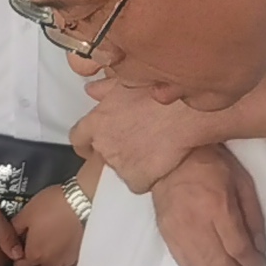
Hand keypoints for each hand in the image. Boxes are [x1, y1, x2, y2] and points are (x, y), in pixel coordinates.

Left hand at [12, 186, 85, 265]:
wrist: (85, 202)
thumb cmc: (54, 206)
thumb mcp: (26, 213)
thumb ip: (15, 230)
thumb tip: (11, 240)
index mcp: (35, 255)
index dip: (18, 260)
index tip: (21, 249)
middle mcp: (52, 265)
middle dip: (35, 260)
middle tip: (38, 243)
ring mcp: (69, 264)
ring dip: (52, 263)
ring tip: (54, 247)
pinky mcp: (84, 259)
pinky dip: (67, 262)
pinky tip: (67, 251)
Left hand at [70, 77, 210, 191]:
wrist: (186, 115)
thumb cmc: (161, 94)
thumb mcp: (128, 82)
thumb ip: (105, 89)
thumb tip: (92, 90)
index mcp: (98, 120)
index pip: (78, 137)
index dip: (85, 141)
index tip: (89, 143)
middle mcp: (104, 145)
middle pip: (102, 153)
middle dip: (116, 149)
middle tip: (136, 141)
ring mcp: (119, 165)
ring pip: (121, 169)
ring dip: (133, 162)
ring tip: (154, 148)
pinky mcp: (137, 180)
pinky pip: (139, 182)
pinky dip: (148, 177)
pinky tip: (161, 164)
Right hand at [149, 155, 265, 265]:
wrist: (170, 159)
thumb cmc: (211, 165)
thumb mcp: (242, 182)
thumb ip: (253, 216)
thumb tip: (259, 247)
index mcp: (217, 207)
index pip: (238, 248)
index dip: (253, 262)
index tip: (261, 265)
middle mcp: (196, 224)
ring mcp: (178, 232)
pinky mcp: (166, 235)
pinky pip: (185, 264)